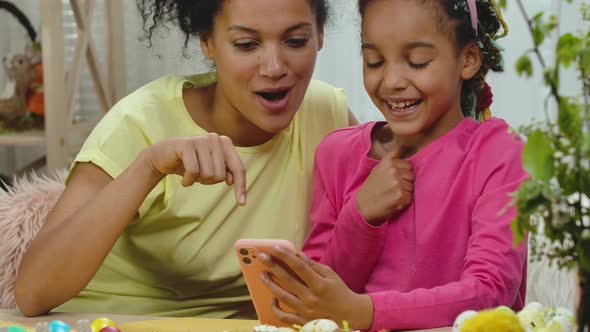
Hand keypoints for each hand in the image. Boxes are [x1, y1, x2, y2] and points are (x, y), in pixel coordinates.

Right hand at [144, 133, 246, 204]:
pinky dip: (188, 181)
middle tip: (198, 175)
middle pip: (221, 175)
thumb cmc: (190, 163)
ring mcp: (201, 140)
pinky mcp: (187, 145)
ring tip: (190, 174)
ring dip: (197, 180)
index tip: (241, 203)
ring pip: (208, 174)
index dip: (241, 186)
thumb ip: (225, 173)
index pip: (239, 168)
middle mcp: (215, 139)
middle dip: (208, 181)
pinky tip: (184, 180)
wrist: (163, 156)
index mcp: (225, 143)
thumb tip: (231, 180)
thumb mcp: (210, 170)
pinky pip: (193, 171)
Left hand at [259, 247, 373, 329]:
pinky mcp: (302, 321)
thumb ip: (313, 265)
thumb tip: (297, 254)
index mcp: (320, 284)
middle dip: (273, 266)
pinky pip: (284, 316)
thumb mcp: (330, 275)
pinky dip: (275, 308)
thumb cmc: (339, 292)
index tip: (275, 248)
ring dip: (270, 284)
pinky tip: (272, 298)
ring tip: (262, 274)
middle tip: (261, 257)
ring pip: (282, 296)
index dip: (286, 256)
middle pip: (287, 280)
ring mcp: (305, 311)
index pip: (299, 267)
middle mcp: (311, 298)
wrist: (350, 315)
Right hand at [356, 144, 414, 223]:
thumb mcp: (378, 168)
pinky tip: (394, 201)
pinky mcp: (401, 197)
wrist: (362, 206)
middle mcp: (394, 172)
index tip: (393, 179)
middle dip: (405, 182)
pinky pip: (410, 197)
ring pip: (412, 187)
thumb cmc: (371, 187)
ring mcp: (398, 184)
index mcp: (389, 163)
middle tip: (393, 188)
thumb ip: (391, 157)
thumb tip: (403, 145)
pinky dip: (404, 201)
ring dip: (405, 192)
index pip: (408, 166)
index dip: (403, 173)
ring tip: (392, 195)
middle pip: (412, 176)